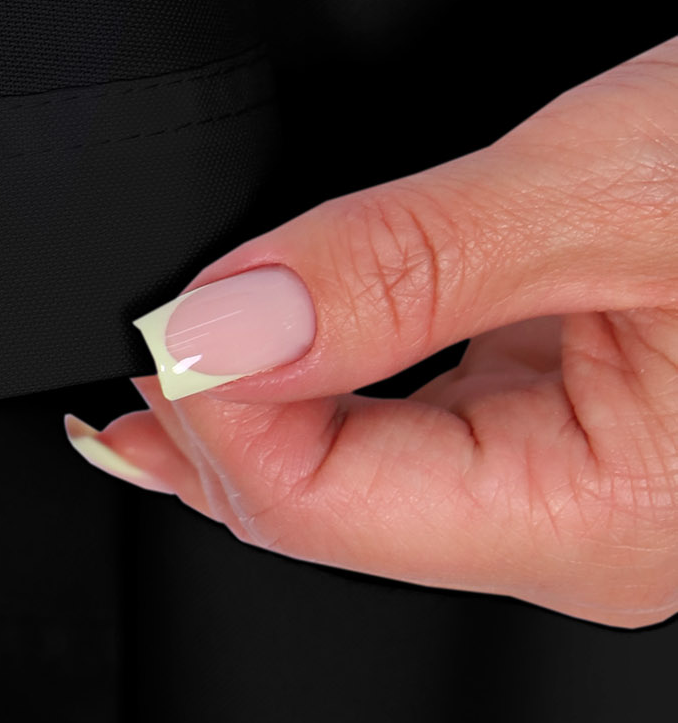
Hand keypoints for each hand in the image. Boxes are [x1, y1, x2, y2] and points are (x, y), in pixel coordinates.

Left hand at [67, 39, 677, 627]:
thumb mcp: (598, 194)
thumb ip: (398, 263)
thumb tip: (221, 326)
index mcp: (601, 517)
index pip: (320, 507)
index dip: (202, 408)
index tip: (144, 308)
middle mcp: (589, 529)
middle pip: (327, 503)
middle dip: (208, 416)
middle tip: (122, 311)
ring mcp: (585, 477)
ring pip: (363, 466)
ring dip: (257, 394)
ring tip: (166, 323)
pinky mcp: (583, 414)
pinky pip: (418, 416)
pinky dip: (327, 367)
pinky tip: (273, 323)